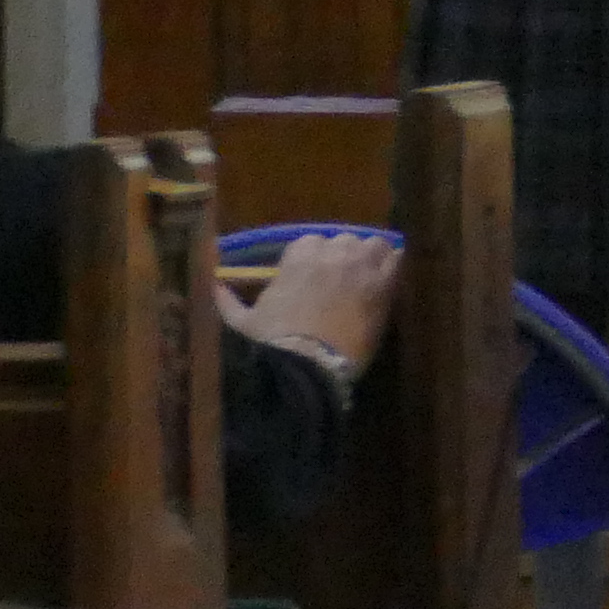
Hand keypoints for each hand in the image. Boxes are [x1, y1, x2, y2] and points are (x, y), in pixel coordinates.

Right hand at [227, 230, 402, 375]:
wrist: (307, 367)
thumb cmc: (272, 343)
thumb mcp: (242, 322)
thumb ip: (228, 301)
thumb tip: (213, 287)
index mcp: (299, 256)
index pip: (310, 242)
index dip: (311, 260)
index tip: (309, 278)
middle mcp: (332, 252)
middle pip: (342, 241)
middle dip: (339, 257)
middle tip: (336, 281)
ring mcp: (361, 266)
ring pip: (372, 245)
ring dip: (367, 257)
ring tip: (363, 278)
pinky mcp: (383, 285)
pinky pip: (395, 260)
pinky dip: (391, 265)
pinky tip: (386, 277)